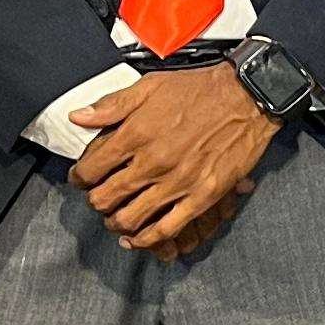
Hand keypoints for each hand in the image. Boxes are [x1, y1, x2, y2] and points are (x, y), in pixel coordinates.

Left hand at [72, 63, 281, 257]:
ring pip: (130, 218)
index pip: (91, 169)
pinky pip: (166, 229)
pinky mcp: (201, 196)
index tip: (81, 179)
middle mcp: (152, 162)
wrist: (246, 97)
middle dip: (95, 201)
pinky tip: (137, 238)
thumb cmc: (200, 89)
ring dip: (115, 222)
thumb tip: (78, 117)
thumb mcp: (150, 86)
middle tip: (98, 198)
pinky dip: (146, 239)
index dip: (79, 178)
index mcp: (136, 133)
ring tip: (115, 218)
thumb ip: (112, 105)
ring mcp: (177, 182)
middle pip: (106, 197)